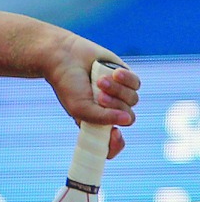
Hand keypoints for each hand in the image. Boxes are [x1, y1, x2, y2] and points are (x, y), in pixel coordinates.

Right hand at [47, 37, 140, 158]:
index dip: (116, 144)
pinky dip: (126, 79)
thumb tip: (127, 119)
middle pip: (128, 118)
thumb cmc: (68, 85)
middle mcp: (109, 111)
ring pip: (133, 100)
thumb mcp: (80, 108)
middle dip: (114, 106)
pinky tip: (113, 72)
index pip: (112, 144)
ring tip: (100, 81)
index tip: (113, 133)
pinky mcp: (125, 78)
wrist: (65, 57)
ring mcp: (119, 95)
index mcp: (96, 124)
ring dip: (117, 90)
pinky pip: (136, 84)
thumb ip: (102, 118)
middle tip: (98, 96)